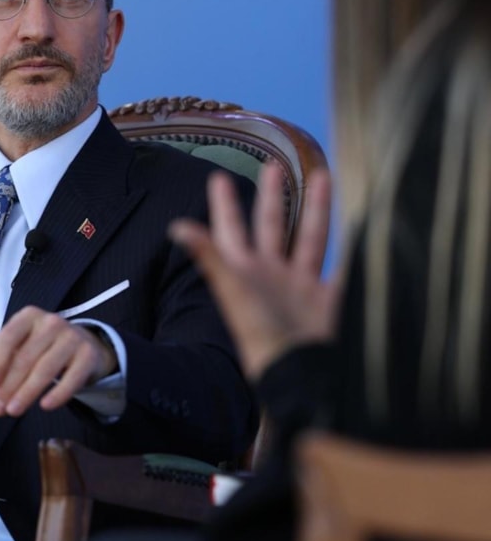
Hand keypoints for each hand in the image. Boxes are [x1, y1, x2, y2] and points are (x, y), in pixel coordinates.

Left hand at [0, 306, 117, 415]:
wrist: (86, 347)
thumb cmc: (43, 347)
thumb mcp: (16, 348)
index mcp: (28, 317)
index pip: (8, 337)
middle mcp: (51, 322)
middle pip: (26, 357)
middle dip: (10, 386)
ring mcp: (72, 337)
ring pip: (46, 368)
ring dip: (28, 392)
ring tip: (14, 411)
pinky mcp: (88, 355)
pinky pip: (72, 377)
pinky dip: (59, 393)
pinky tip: (46, 406)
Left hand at [169, 162, 336, 380]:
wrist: (299, 374)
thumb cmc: (261, 333)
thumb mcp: (234, 291)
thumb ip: (210, 257)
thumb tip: (176, 227)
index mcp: (247, 271)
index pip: (232, 230)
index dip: (225, 206)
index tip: (217, 178)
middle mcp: (273, 276)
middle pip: (272, 227)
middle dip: (272, 197)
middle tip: (272, 166)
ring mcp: (302, 287)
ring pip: (311, 238)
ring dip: (317, 208)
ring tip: (323, 176)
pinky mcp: (330, 300)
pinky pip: (344, 268)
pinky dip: (354, 250)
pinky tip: (364, 226)